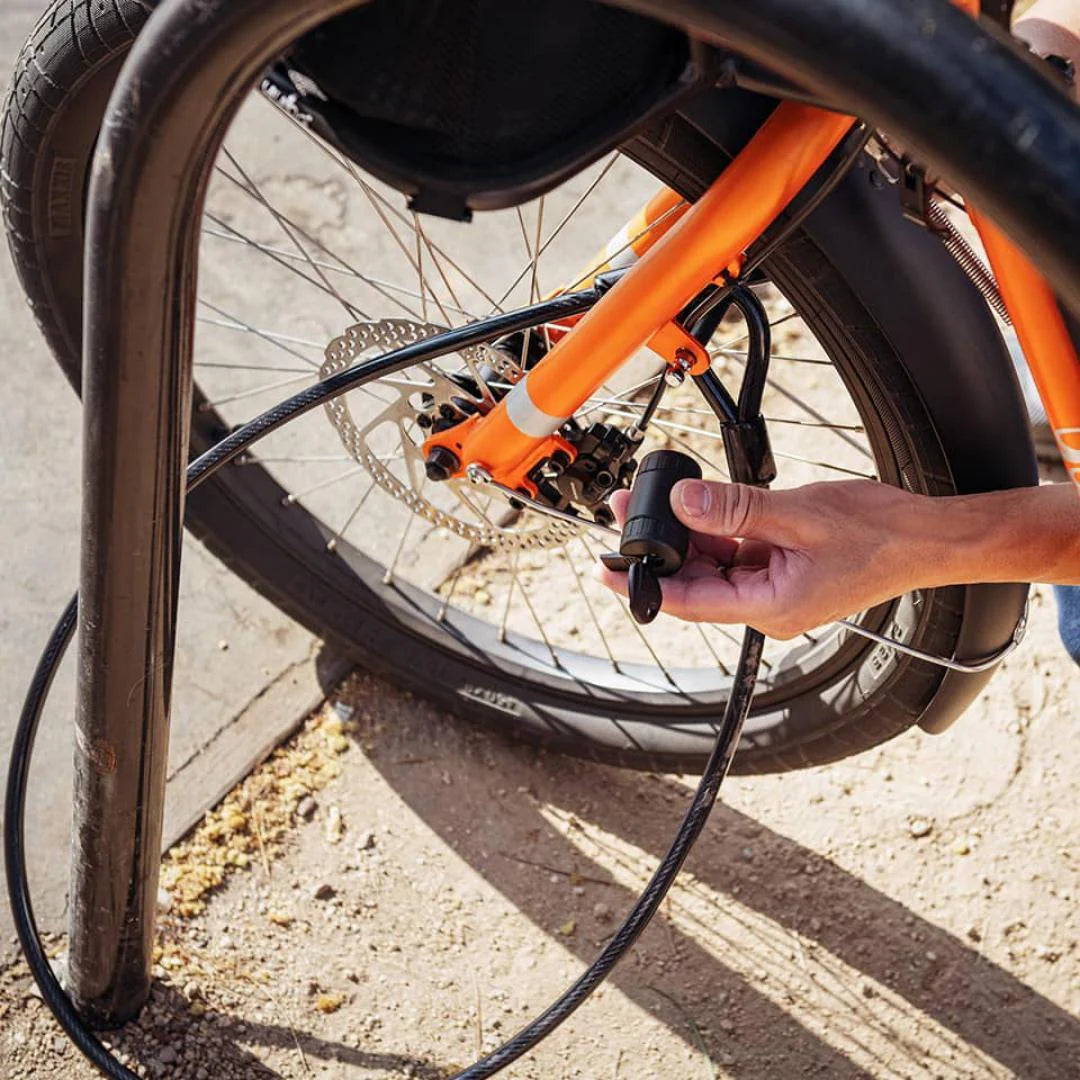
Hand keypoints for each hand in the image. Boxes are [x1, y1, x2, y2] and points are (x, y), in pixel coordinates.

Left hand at [598, 478, 936, 638]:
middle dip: (658, 549)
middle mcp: (766, 607)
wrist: (926, 538)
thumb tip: (682, 503)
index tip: (605, 568)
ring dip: (685, 536)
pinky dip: (716, 532)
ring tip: (657, 501)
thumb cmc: (881, 535)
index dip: (641, 584)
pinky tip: (700, 506)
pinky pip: (736, 554)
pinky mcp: (781, 571)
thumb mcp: (797, 514)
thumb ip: (734, 510)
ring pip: (712, 566)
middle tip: (625, 511)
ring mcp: (774, 590)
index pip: (687, 601)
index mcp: (768, 607)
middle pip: (694, 582)